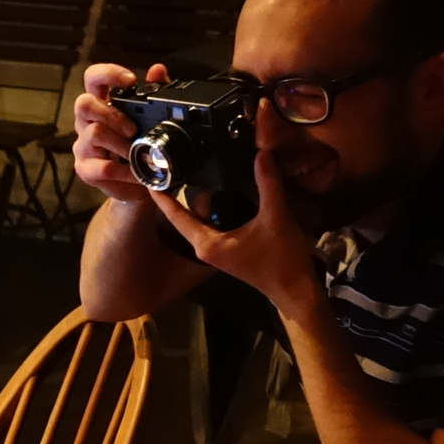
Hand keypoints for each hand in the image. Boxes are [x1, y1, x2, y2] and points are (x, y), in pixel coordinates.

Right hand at [70, 61, 168, 204]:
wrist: (137, 184)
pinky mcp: (85, 169)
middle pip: (83, 104)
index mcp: (101, 104)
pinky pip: (102, 167)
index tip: (130, 81)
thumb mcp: (150, 118)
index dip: (107, 74)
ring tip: (136, 152)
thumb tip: (158, 70)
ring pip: (94, 134)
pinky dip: (125, 171)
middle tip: (132, 128)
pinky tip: (136, 172)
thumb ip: (154, 92)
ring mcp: (83, 146)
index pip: (92, 79)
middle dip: (111, 113)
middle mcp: (86, 122)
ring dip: (120, 143)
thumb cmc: (140, 146)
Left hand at [147, 145, 325, 317]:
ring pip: (199, 220)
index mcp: (207, 243)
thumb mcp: (275, 218)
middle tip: (168, 166)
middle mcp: (205, 248)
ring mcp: (216, 250)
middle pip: (184, 217)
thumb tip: (262, 153)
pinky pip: (212, 224)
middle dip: (176, 194)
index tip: (148, 177)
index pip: (177, 216)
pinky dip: (211, 208)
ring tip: (187, 171)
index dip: (162, 197)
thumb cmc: (282, 259)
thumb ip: (268, 184)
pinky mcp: (228, 249)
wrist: (295, 289)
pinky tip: (218, 190)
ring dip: (195, 200)